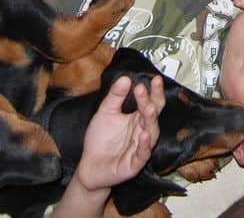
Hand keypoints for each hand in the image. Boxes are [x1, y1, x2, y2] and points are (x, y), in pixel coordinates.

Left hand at [76, 75, 164, 192]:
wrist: (89, 165)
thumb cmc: (100, 139)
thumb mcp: (106, 112)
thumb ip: (115, 96)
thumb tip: (125, 78)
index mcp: (137, 119)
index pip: (151, 103)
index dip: (154, 92)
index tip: (154, 79)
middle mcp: (142, 132)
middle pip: (153, 116)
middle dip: (153, 101)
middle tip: (148, 88)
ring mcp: (139, 148)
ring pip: (151, 134)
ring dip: (151, 121)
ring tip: (149, 108)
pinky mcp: (133, 165)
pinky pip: (142, 155)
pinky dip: (144, 145)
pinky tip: (143, 134)